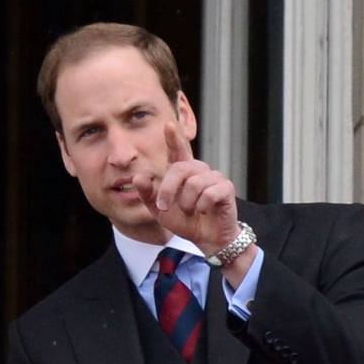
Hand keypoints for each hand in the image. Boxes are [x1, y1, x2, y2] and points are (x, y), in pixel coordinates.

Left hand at [133, 123, 240, 257]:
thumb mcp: (160, 211)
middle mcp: (198, 171)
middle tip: (164, 207)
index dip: (173, 138)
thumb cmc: (185, 221)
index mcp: (182, 173)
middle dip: (168, 189)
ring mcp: (214, 177)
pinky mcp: (226, 188)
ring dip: (187, 204)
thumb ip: (148, 195)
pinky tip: (205, 211)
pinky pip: (209, 194)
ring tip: (191, 211)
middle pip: (180, 169)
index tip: (168, 125)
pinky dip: (203, 207)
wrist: (206, 239)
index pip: (177, 151)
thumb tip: (137, 177)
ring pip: (194, 184)